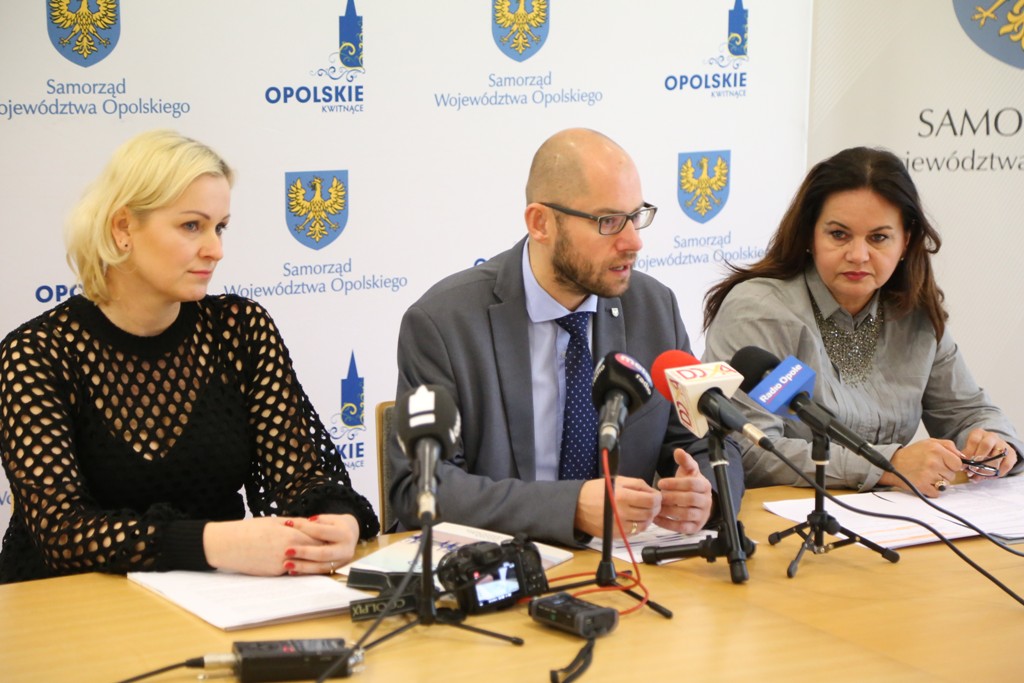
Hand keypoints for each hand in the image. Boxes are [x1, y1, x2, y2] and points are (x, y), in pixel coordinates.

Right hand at [202, 517, 321, 575]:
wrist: (228, 545)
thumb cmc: (249, 530)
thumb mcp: (273, 522)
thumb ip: (294, 524)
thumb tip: (309, 524)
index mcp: (290, 535)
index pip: (315, 538)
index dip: (323, 538)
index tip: (331, 537)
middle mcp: (288, 551)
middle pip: (313, 552)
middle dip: (320, 549)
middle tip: (330, 547)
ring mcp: (281, 564)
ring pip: (303, 563)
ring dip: (309, 559)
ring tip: (317, 556)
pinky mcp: (274, 573)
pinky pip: (290, 568)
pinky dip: (295, 565)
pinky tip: (297, 561)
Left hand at [280, 514, 360, 574]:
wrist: (352, 533)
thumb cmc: (337, 524)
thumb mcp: (330, 518)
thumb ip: (317, 521)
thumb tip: (299, 524)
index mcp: (344, 534)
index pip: (320, 531)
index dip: (304, 528)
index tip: (288, 525)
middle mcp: (345, 549)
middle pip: (323, 553)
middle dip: (304, 552)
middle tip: (287, 551)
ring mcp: (341, 561)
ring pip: (320, 566)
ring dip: (302, 566)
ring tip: (286, 564)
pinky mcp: (336, 569)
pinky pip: (319, 572)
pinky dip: (305, 572)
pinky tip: (292, 571)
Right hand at [574, 476, 660, 538]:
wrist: (577, 507)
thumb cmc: (596, 491)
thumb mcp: (617, 480)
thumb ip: (638, 484)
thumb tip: (654, 492)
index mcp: (622, 496)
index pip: (651, 500)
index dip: (658, 498)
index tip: (657, 496)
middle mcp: (621, 512)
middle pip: (650, 513)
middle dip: (654, 508)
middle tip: (651, 503)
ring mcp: (619, 526)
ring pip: (645, 524)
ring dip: (648, 517)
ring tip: (642, 510)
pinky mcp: (616, 535)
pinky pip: (635, 532)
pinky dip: (638, 525)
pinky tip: (633, 518)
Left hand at [654, 448, 712, 533]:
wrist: (695, 501)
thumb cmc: (689, 485)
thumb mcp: (688, 471)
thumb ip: (684, 461)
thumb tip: (678, 451)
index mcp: (705, 486)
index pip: (691, 484)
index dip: (675, 483)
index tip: (660, 483)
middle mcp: (706, 502)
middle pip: (689, 500)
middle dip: (671, 498)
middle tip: (658, 496)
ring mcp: (702, 516)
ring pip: (686, 514)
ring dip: (669, 511)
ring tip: (656, 507)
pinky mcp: (695, 528)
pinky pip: (682, 528)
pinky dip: (668, 524)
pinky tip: (657, 519)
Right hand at [879, 438, 963, 496]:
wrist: (892, 463)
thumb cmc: (912, 454)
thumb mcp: (929, 442)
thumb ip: (948, 446)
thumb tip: (963, 457)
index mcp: (936, 449)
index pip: (958, 464)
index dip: (952, 465)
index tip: (944, 464)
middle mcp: (933, 461)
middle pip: (952, 475)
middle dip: (944, 473)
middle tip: (931, 469)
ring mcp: (927, 475)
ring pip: (946, 484)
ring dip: (938, 482)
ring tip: (926, 475)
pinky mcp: (922, 486)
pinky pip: (937, 493)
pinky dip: (932, 490)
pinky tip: (924, 482)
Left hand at [961, 428, 1015, 477]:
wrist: (994, 447)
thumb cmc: (977, 449)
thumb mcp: (969, 448)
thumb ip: (965, 456)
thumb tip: (963, 467)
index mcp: (979, 433)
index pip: (974, 441)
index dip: (968, 453)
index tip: (963, 465)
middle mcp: (992, 436)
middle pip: (986, 445)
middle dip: (978, 460)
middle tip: (972, 470)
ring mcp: (1003, 444)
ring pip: (996, 457)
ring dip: (987, 470)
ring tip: (978, 477)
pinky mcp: (1011, 454)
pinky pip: (1006, 465)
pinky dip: (997, 473)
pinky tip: (989, 477)